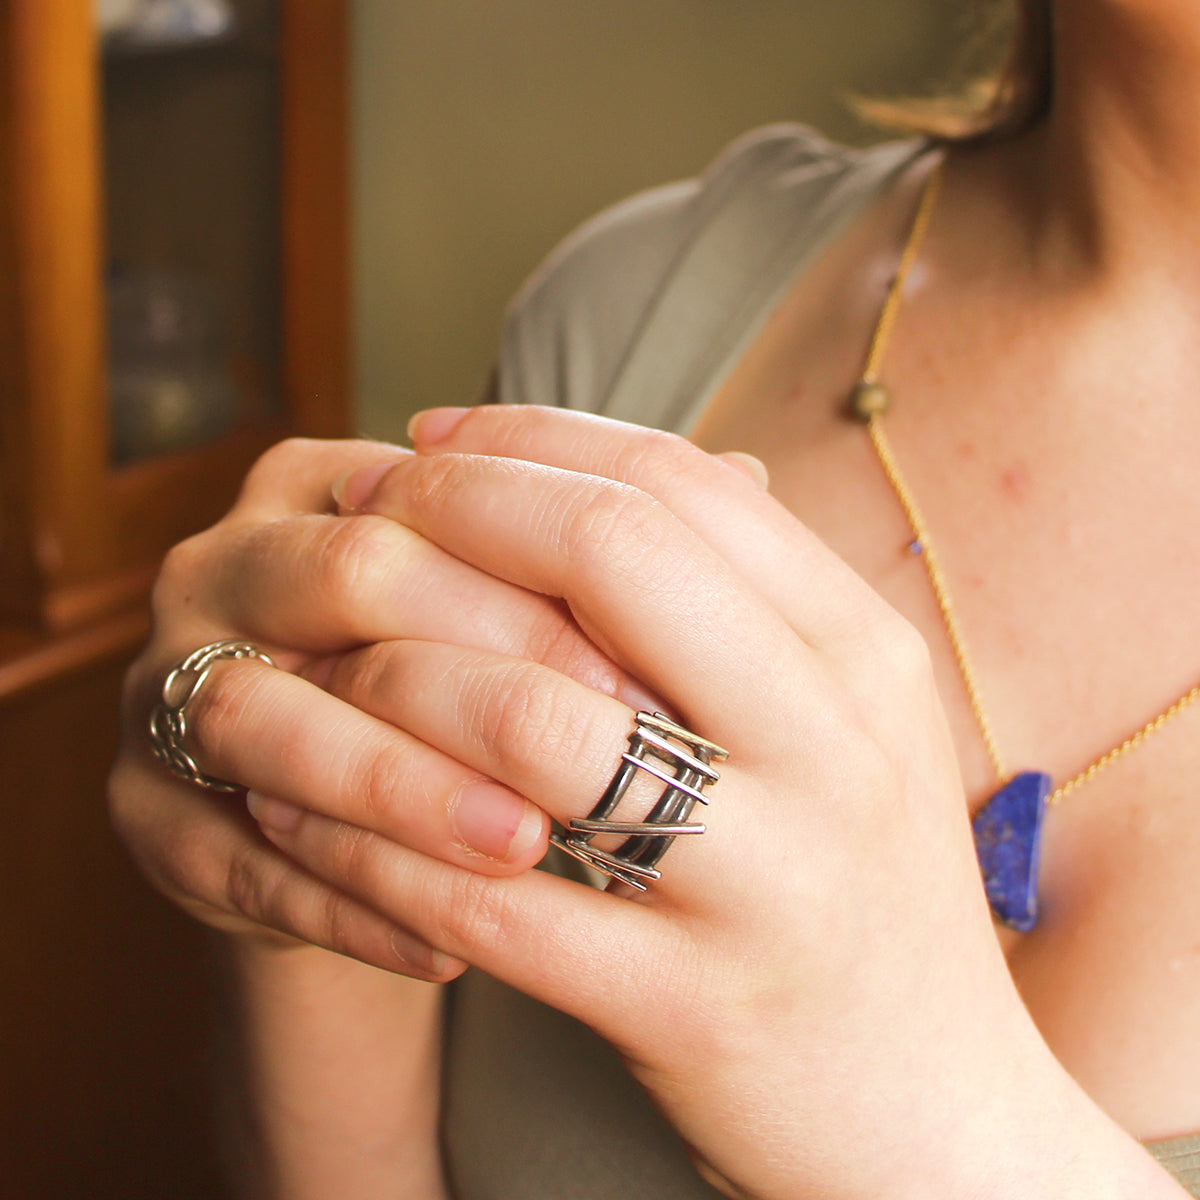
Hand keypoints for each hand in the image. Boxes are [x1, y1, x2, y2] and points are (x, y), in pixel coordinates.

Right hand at [109, 435, 648, 976]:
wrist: (351, 826)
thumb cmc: (455, 698)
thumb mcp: (520, 609)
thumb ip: (609, 545)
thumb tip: (754, 467)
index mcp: (323, 486)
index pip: (433, 497)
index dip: (546, 579)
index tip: (655, 672)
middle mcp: (228, 563)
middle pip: (347, 576)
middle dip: (482, 672)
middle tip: (603, 757)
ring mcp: (164, 686)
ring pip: (268, 719)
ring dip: (405, 790)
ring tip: (528, 849)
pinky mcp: (145, 813)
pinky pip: (238, 856)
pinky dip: (353, 903)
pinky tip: (455, 945)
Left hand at [244, 407, 1138, 1197]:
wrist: (933, 1114)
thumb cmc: (859, 893)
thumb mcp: (839, 729)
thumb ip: (731, 607)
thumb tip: (575, 482)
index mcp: (863, 657)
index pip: (680, 483)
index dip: (530, 440)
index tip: (429, 443)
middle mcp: (833, 750)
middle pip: (612, 555)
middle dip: (456, 510)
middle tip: (364, 517)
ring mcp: (767, 885)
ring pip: (531, 723)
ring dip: (395, 676)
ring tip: (327, 663)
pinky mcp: (689, 1010)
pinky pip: (486, 897)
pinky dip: (372, 842)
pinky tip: (306, 814)